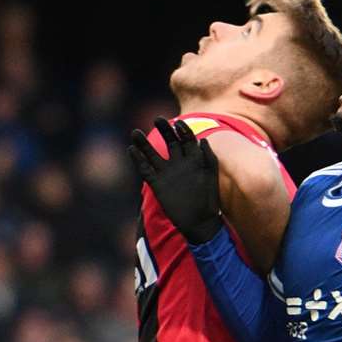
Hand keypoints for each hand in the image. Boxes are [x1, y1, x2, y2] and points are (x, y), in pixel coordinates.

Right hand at [129, 117, 222, 243]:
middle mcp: (179, 164)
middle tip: (157, 119)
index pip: (186, 138)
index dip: (182, 130)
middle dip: (164, 129)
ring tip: (135, 133)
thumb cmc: (209, 199)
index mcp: (193, 160)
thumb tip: (202, 140)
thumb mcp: (210, 176)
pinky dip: (138, 160)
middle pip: (170, 142)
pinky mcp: (157, 185)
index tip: (177, 123)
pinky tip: (131, 150)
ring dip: (143, 144)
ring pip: (152, 154)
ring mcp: (167, 174)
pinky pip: (145, 169)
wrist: (201, 222)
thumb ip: (208, 157)